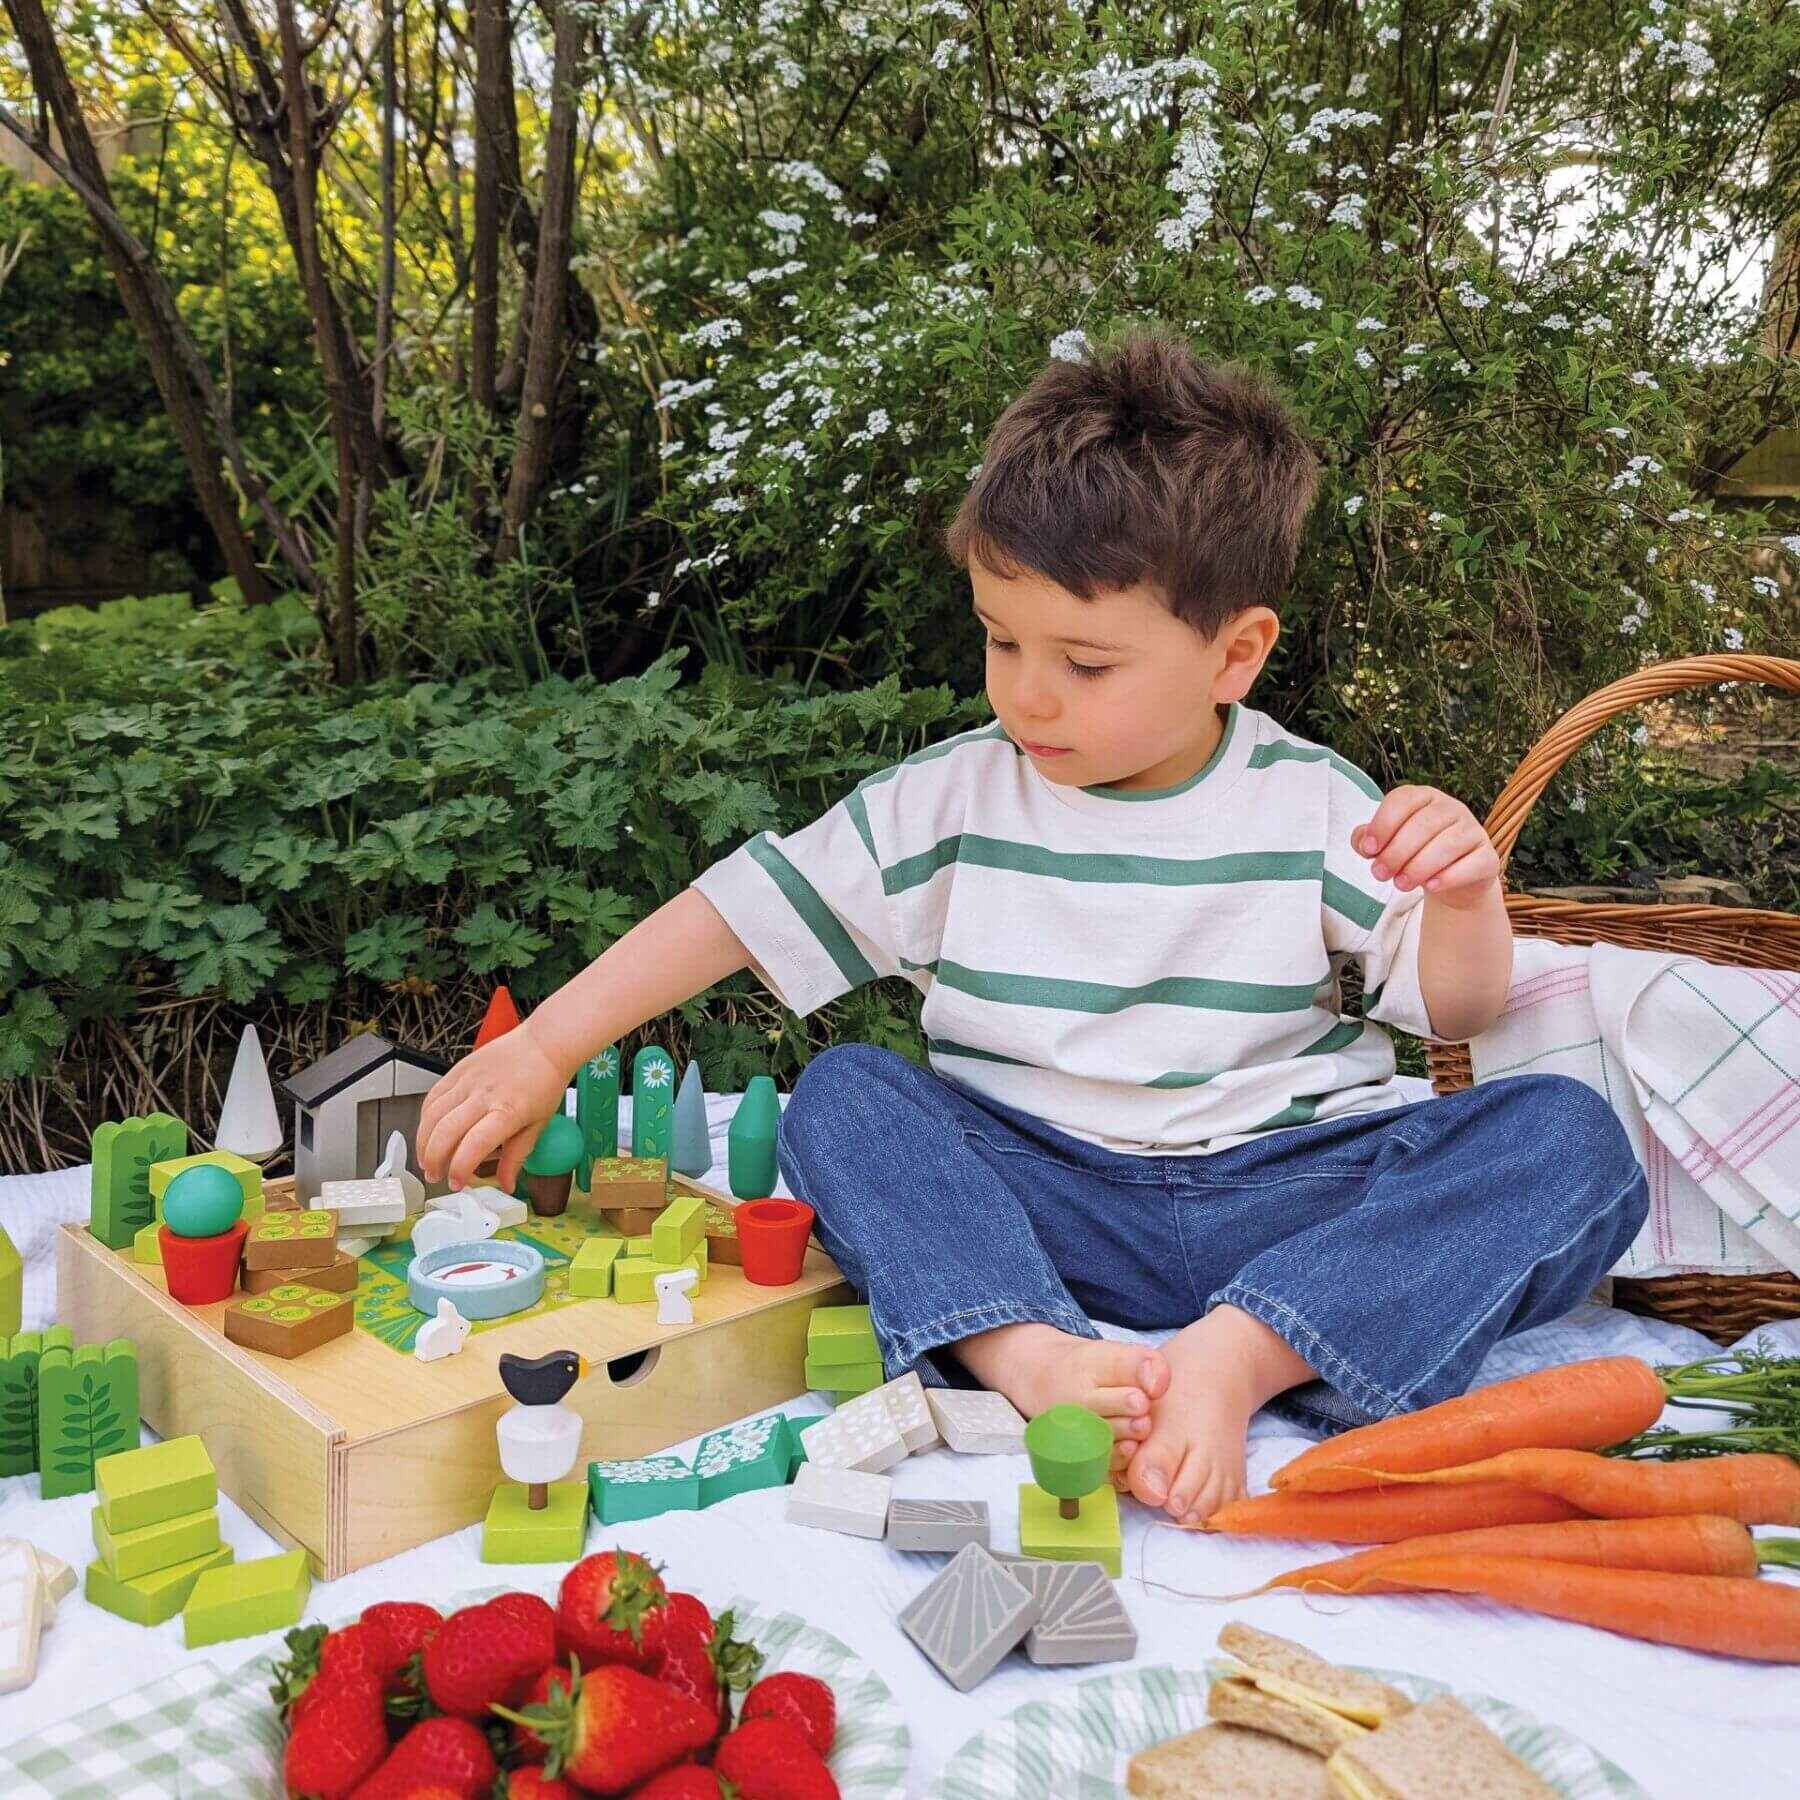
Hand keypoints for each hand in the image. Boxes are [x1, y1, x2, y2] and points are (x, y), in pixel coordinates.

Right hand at [417, 1018, 572, 1192]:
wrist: (545, 1044)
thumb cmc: (545, 1082)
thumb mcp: (538, 1125)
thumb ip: (517, 1156)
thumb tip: (506, 1185)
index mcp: (507, 1112)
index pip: (474, 1146)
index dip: (460, 1169)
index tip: (458, 1183)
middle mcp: (484, 1095)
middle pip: (445, 1132)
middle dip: (434, 1160)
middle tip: (436, 1176)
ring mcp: (468, 1080)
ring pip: (432, 1115)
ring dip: (423, 1142)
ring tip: (427, 1159)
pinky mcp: (458, 1069)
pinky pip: (433, 1096)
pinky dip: (425, 1118)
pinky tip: (429, 1132)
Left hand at [1353, 785, 1499, 909]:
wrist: (1448, 881)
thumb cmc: (1411, 855)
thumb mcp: (1385, 845)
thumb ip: (1367, 839)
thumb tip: (1363, 842)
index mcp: (1424, 798)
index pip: (1403, 800)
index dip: (1382, 825)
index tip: (1368, 851)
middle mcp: (1452, 808)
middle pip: (1423, 825)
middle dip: (1396, 852)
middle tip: (1380, 874)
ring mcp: (1473, 830)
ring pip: (1447, 845)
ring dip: (1419, 867)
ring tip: (1400, 885)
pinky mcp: (1488, 856)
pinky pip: (1471, 864)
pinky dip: (1449, 877)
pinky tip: (1430, 886)